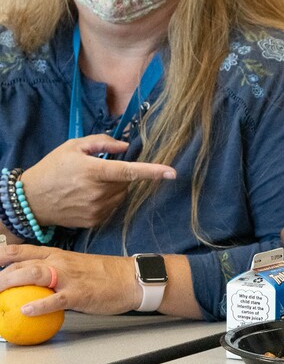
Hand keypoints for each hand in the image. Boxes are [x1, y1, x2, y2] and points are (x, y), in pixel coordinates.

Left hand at [0, 243, 138, 314]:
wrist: (133, 278)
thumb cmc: (107, 275)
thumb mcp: (78, 267)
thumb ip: (57, 274)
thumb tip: (37, 287)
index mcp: (59, 255)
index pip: (24, 251)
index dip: (2, 256)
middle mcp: (60, 262)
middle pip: (22, 264)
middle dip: (2, 276)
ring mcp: (69, 277)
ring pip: (33, 275)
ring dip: (10, 284)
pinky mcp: (79, 294)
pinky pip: (55, 299)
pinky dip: (38, 305)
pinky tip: (25, 311)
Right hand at [20, 135, 175, 228]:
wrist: (31, 200)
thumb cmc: (53, 168)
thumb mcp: (73, 147)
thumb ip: (102, 143)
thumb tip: (126, 147)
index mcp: (94, 171)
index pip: (129, 171)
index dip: (152, 172)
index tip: (172, 173)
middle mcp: (98, 192)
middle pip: (126, 182)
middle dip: (119, 174)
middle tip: (98, 171)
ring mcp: (96, 209)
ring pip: (121, 194)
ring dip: (114, 187)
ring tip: (90, 184)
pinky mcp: (94, 220)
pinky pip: (112, 206)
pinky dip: (107, 199)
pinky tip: (88, 196)